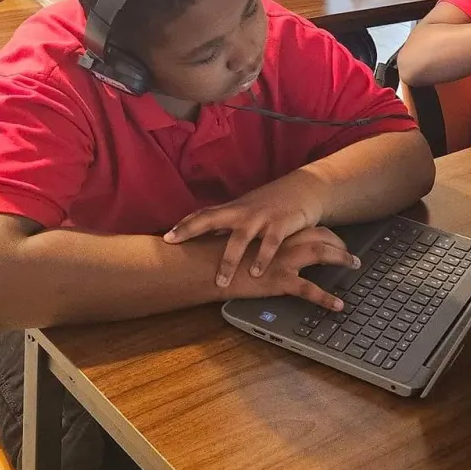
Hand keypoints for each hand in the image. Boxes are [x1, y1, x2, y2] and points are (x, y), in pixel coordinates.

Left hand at [165, 180, 329, 286]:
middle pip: (210, 218)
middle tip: (173, 244)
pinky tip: (256, 273)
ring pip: (240, 238)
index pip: (202, 215)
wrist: (304, 188)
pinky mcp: (281, 224)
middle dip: (190, 230)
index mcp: (232, 209)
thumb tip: (202, 237)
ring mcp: (261, 217)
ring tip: (221, 281)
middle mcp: (242, 211)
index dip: (184, 225)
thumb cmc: (270, 203)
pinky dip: (262, 258)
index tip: (166, 238)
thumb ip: (226, 224)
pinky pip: (270, 243)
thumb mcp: (246, 211)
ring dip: (230, 260)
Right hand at [224, 226, 358, 311]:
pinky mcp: (280, 280)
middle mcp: (282, 241)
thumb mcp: (240, 243)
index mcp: (274, 231)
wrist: (206, 265)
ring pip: (322, 253)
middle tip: (352, 255)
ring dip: (342, 259)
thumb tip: (263, 248)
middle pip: (320, 236)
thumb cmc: (217, 254)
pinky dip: (327, 299)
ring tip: (356, 265)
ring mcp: (283, 259)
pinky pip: (309, 291)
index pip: (308, 227)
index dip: (327, 234)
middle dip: (340, 244)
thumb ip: (255, 243)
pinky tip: (339, 305)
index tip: (338, 241)